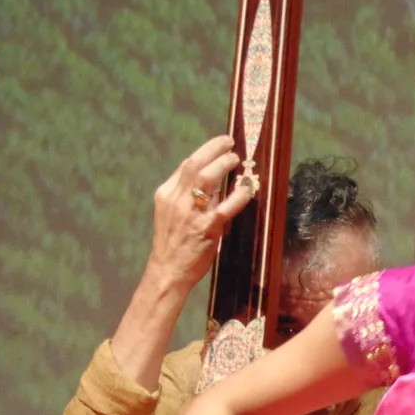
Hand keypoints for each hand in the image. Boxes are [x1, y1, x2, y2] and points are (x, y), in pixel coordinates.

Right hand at [145, 135, 252, 294]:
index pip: (186, 165)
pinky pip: (226, 207)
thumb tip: (213, 186)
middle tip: (230, 144)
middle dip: (214, 150)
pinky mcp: (206, 228)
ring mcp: (191, 213)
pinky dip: (239, 195)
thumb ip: (188, 198)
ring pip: (207, 179)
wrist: (167, 270)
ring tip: (236, 159)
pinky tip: (248, 188)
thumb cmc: (172, 244)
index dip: (204, 152)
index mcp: (166, 194)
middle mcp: (176, 199)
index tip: (219, 145)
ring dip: (223, 165)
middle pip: (195, 165)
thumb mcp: (172, 214)